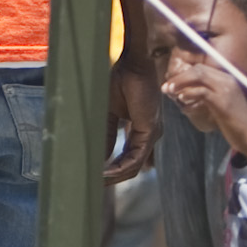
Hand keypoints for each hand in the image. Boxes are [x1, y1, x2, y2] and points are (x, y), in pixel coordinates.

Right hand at [105, 57, 159, 182]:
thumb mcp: (109, 113)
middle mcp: (150, 133)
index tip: (95, 174)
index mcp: (142, 128)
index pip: (129, 156)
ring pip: (134, 165)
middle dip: (113, 176)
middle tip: (94, 183)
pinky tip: (105, 172)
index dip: (113, 168)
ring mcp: (152, 133)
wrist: (132, 63)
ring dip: (114, 175)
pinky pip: (135, 158)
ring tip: (96, 180)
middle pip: (132, 165)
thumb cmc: (120, 80)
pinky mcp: (150, 131)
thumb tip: (100, 156)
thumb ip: (107, 135)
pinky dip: (119, 167)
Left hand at [160, 53, 246, 154]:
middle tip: (165, 88)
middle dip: (179, 77)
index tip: (171, 84)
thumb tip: (183, 94)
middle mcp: (227, 80)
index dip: (183, 75)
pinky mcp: (223, 101)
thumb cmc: (235, 125)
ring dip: (180, 83)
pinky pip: (202, 91)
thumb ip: (206, 98)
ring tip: (169, 92)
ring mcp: (226, 89)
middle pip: (198, 70)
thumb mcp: (220, 107)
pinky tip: (182, 100)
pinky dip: (189, 94)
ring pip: (198, 76)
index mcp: (227, 80)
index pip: (201, 69)